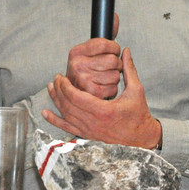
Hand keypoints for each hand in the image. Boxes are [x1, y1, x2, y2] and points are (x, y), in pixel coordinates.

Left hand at [42, 48, 161, 148]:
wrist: (142, 137)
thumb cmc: (139, 114)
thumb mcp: (136, 90)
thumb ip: (129, 70)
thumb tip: (125, 51)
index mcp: (104, 111)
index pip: (76, 97)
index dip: (65, 86)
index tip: (61, 76)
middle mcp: (94, 123)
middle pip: (68, 105)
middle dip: (59, 91)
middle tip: (55, 79)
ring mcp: (90, 131)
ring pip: (66, 115)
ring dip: (56, 101)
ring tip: (50, 89)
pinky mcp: (89, 135)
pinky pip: (68, 128)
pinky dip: (55, 121)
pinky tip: (45, 113)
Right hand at [64, 14, 120, 98]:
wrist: (73, 92)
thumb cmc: (87, 68)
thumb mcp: (92, 50)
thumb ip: (106, 33)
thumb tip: (114, 16)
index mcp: (77, 51)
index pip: (105, 43)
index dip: (114, 48)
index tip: (113, 51)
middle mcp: (77, 64)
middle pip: (113, 60)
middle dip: (116, 64)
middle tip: (111, 67)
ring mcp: (82, 79)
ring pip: (115, 75)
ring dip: (114, 78)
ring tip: (105, 78)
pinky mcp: (89, 93)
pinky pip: (112, 88)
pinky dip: (112, 89)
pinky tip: (104, 87)